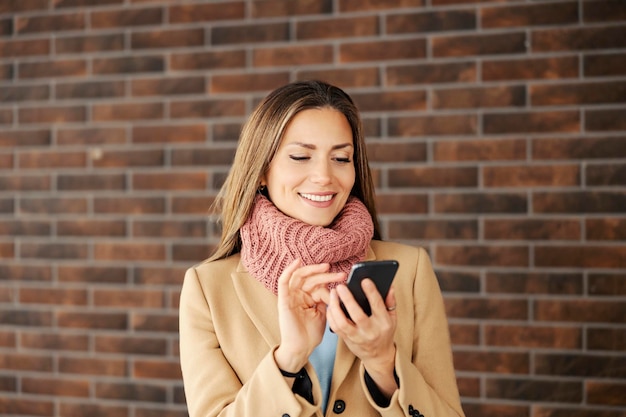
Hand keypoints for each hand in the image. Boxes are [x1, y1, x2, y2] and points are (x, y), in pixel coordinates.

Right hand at [274, 259, 344, 372]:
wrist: (301, 349)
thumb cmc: (310, 335)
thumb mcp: (323, 314)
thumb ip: (326, 301)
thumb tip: (336, 289)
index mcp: (307, 298)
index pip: (318, 284)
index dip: (331, 283)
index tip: (345, 283)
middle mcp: (298, 295)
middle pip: (311, 278)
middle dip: (326, 275)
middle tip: (340, 274)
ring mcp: (290, 297)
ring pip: (300, 276)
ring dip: (313, 270)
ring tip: (326, 267)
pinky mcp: (283, 300)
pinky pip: (283, 282)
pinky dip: (289, 270)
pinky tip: (297, 262)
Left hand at [327, 279, 397, 397]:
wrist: (378, 355)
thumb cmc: (384, 333)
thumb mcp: (393, 318)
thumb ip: (390, 301)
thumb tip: (389, 285)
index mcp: (383, 323)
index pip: (378, 306)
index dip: (371, 292)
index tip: (365, 280)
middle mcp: (370, 331)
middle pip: (357, 315)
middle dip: (348, 299)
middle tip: (341, 286)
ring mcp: (357, 337)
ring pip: (342, 323)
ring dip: (335, 307)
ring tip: (333, 293)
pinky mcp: (347, 340)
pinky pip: (336, 328)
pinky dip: (331, 316)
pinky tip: (330, 305)